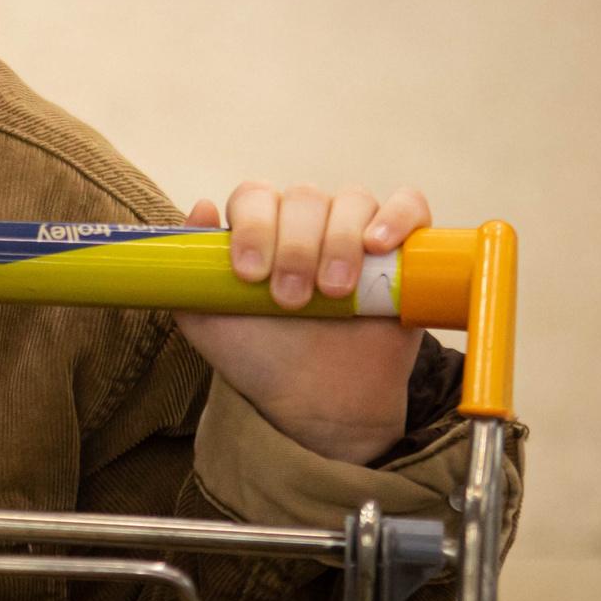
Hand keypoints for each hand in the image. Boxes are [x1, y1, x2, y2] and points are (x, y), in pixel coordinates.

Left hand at [174, 183, 432, 465]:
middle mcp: (308, 222)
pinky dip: (397, 216)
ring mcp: (357, 233)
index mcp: (261, 229)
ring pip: (352, 200)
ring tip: (333, 292)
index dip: (253, 227)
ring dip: (339, 241)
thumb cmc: (260, 358)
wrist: (318, 403)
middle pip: (303, 196)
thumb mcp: (208, 322)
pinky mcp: (405, 251)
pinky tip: (379, 245)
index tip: (249, 276)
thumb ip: (190, 269)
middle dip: (296, 248)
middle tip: (291, 300)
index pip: (254, 196)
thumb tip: (200, 206)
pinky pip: (410, 205)